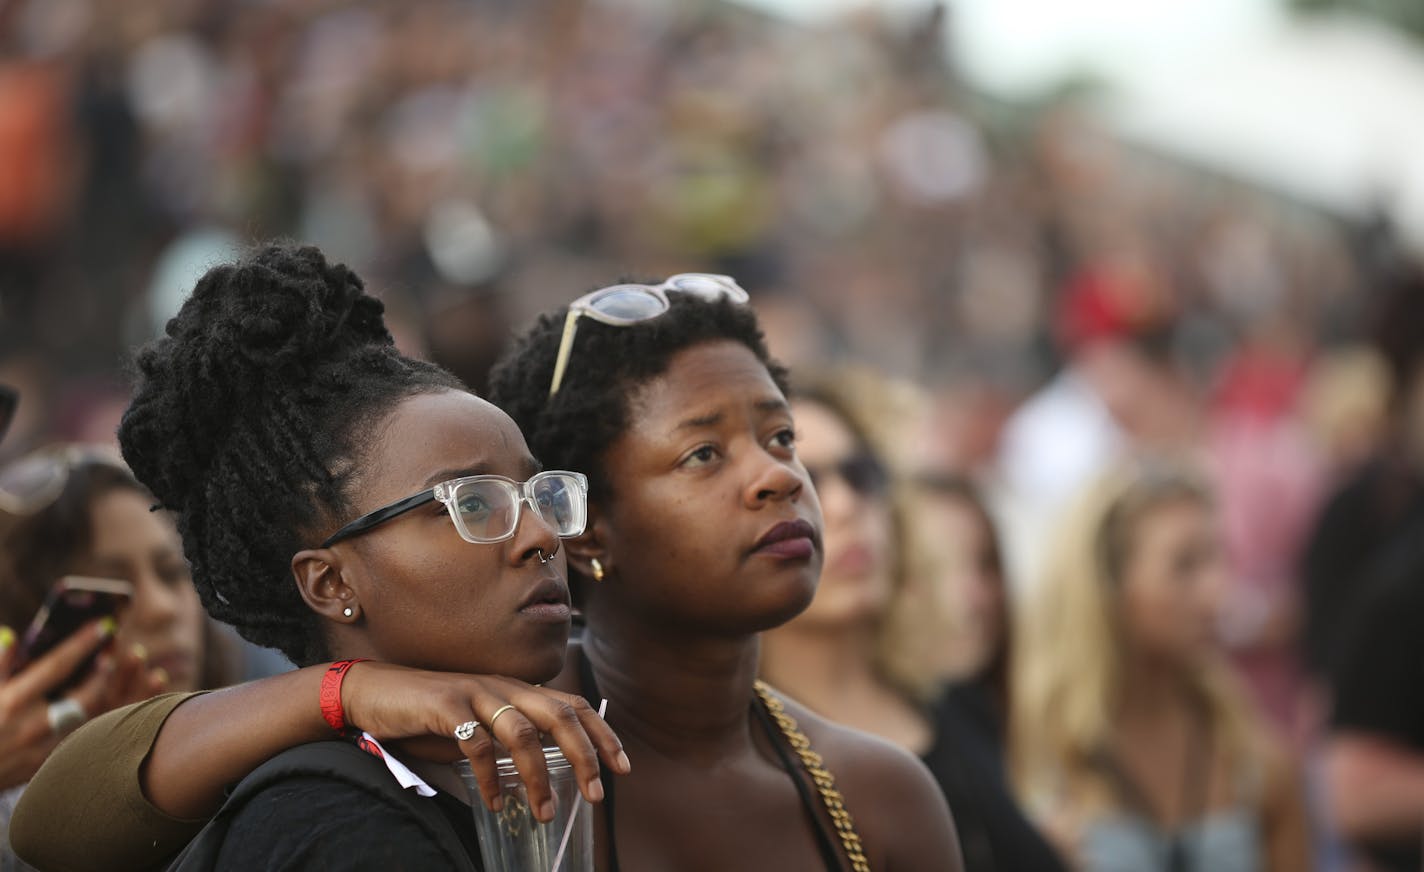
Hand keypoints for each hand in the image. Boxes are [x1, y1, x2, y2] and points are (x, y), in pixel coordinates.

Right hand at [0, 620, 165, 789]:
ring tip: (109, 676)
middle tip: (112, 654)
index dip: (81, 644)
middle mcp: (30, 727)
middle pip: (83, 696)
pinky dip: (96, 721)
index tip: (103, 625)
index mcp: (11, 703)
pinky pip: (80, 740)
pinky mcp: (44, 767)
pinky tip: (104, 706)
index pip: (55, 667)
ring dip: (103, 697)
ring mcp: (40, 750)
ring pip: (86, 720)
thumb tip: (10, 636)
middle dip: (102, 673)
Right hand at [340, 662, 629, 822]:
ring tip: (545, 812)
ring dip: (538, 777)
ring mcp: (475, 692)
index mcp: (516, 690)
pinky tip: (494, 802)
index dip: (601, 734)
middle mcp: (503, 686)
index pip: (573, 705)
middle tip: (598, 793)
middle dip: (586, 754)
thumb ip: (509, 741)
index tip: (622, 767)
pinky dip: (490, 778)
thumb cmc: (429, 715)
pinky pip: (477, 745)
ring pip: (523, 732)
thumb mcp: (479, 726)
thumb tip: (541, 777)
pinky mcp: (445, 705)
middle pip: (560, 714)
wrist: (373, 694)